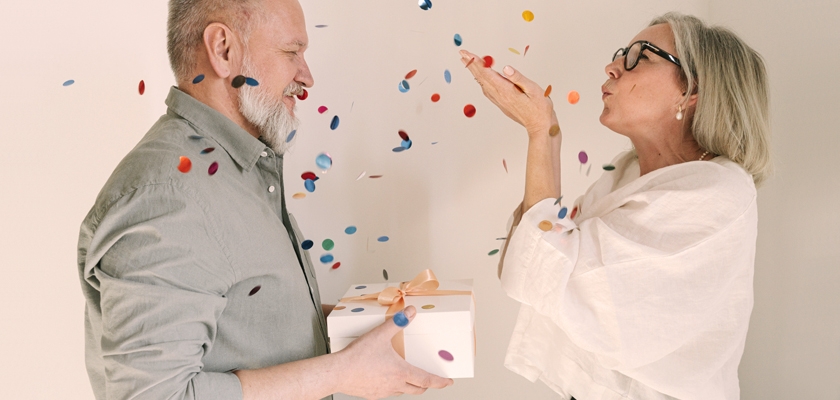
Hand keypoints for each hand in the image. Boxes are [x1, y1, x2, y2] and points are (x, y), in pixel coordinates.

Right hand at [335, 306, 453, 398]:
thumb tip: (410, 312)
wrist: (338, 373)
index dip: (440, 381)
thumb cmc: (357, 356)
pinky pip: (387, 392)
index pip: (427, 380)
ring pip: (402, 391)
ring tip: (408, 377)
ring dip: (409, 386)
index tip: (448, 381)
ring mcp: (383, 392)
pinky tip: (385, 378)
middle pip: (417, 389)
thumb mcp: (380, 335)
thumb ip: (397, 323)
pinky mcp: (371, 394)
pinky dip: (392, 387)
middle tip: (431, 380)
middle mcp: (395, 385)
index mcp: (401, 372)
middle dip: (426, 385)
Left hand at [459, 49, 558, 137]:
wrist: (539, 126)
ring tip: (468, 62)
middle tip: (462, 53)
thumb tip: (505, 68)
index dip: (475, 61)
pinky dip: (481, 80)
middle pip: (481, 76)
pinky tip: (480, 78)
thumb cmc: (540, 108)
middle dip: (471, 63)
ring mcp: (499, 100)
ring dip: (474, 71)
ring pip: (482, 83)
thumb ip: (518, 78)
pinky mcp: (501, 103)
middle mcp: (499, 95)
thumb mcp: (533, 90)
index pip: (486, 72)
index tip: (466, 53)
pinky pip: (487, 89)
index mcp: (506, 90)